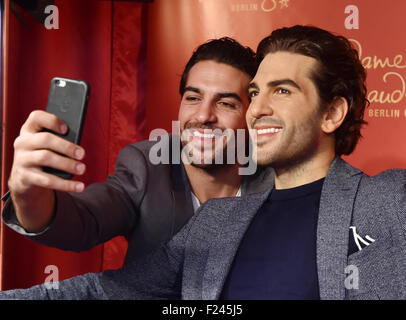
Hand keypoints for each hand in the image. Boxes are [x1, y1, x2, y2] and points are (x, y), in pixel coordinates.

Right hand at [7, 110, 86, 231]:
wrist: (24, 179)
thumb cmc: (42, 155)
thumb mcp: (46, 145)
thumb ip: (59, 140)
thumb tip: (79, 147)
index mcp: (29, 130)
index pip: (36, 117)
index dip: (51, 121)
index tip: (66, 129)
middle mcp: (23, 143)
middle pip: (45, 139)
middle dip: (66, 146)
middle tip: (82, 154)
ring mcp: (22, 160)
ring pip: (46, 158)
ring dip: (67, 164)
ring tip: (81, 168)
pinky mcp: (25, 177)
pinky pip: (47, 180)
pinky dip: (66, 184)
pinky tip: (79, 186)